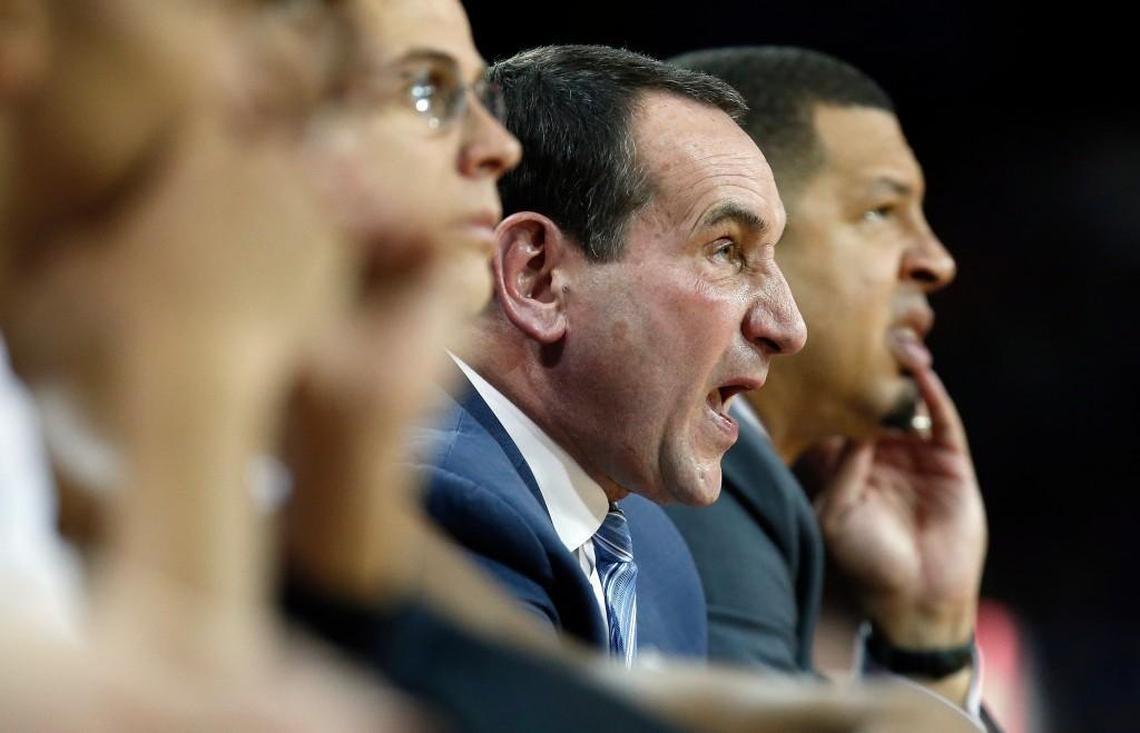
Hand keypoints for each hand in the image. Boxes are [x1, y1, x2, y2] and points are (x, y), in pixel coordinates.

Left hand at [809, 366, 986, 648]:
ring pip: (911, 406)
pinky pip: (943, 422)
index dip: (831, 393)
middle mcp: (884, 457)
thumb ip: (841, 467)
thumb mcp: (838, 513)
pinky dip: (933, 396)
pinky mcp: (950, 464)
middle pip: (875, 405)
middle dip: (869, 374)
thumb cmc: (867, 561)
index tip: (815, 359)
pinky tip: (921, 371)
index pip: (839, 420)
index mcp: (850, 468)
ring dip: (904, 375)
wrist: (915, 598)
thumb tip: (847, 425)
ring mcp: (918, 458)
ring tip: (895, 341)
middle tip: (859, 334)